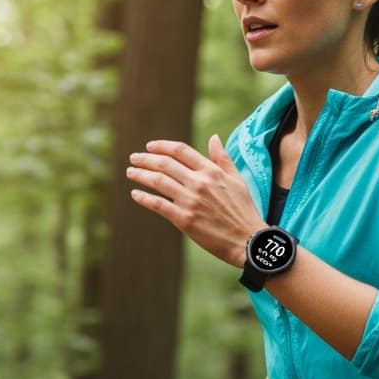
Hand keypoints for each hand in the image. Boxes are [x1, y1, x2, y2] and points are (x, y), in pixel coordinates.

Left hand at [126, 135, 263, 266]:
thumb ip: (223, 158)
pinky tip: (135, 194)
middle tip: (134, 158)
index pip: (180, 151)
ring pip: (158, 181)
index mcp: (211, 171)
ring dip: (141, 175)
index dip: (162, 146)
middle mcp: (199, 182)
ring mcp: (190, 201)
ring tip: (131, 172)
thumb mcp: (237, 180)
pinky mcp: (184, 219)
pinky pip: (158, 204)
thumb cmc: (244, 211)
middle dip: (146, 159)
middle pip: (165, 164)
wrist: (247, 240)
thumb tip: (214, 138)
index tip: (150, 147)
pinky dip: (144, 198)